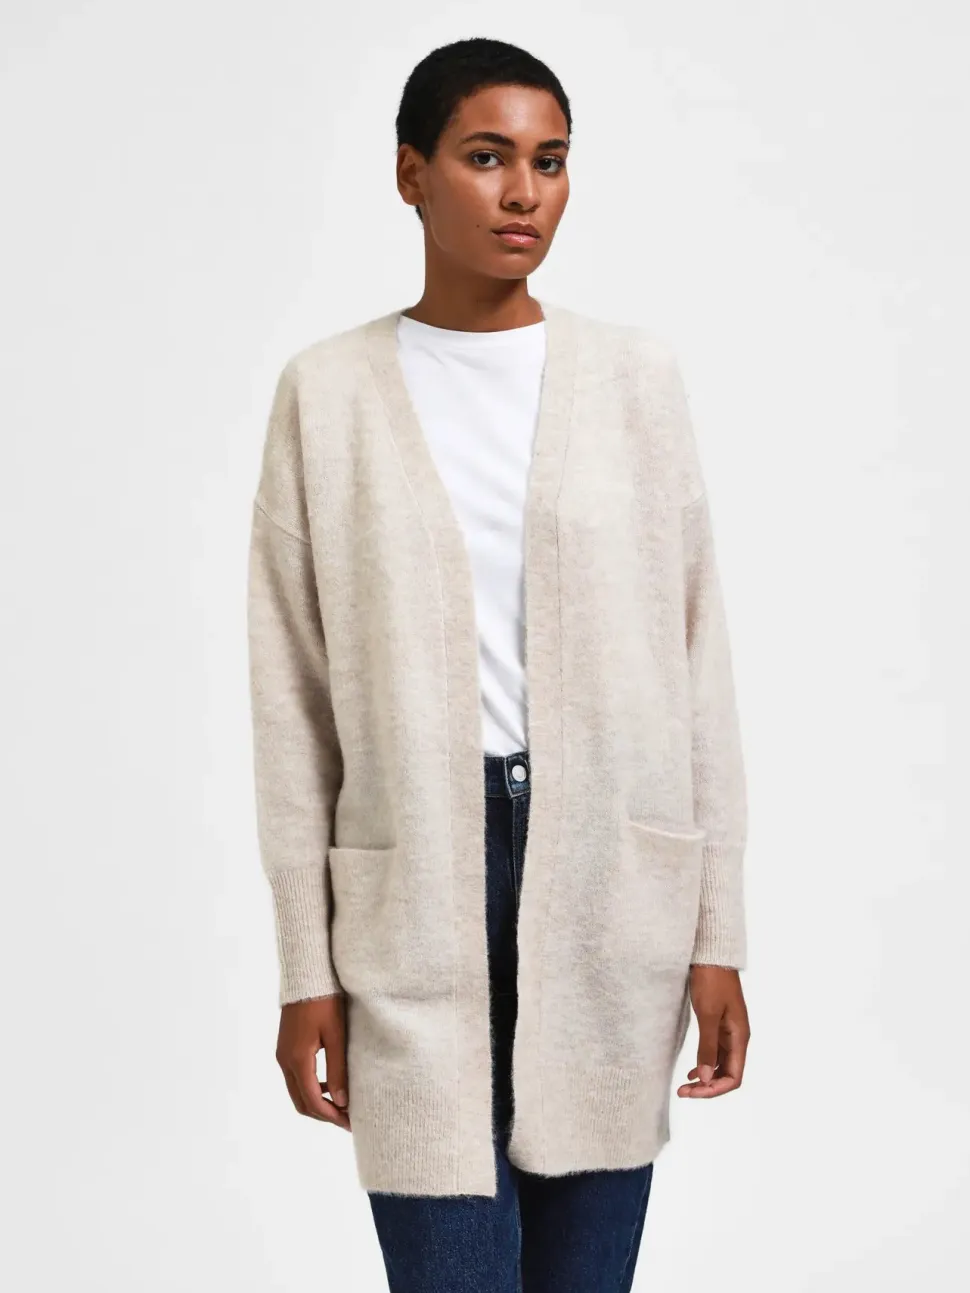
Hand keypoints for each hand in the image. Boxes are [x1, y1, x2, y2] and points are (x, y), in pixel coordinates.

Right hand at [275, 992, 350, 1129]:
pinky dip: (312, 1088)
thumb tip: (341, 1102)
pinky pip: (296, 1078)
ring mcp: (282, 1055)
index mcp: (297, 1060)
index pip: (313, 1101)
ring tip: (342, 1105)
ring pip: (297, 1092)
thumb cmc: (324, 1001)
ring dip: (317, 1102)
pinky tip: (330, 1084)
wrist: (306, 975)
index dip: (331, 1117)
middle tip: (347, 1120)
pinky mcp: (285, 1048)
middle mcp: (285, 1061)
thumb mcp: (336, 1035)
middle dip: (324, 1115)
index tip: (350, 1123)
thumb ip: (338, 1069)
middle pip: (301, 1103)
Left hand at [676, 965, 748, 1097]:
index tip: (692, 1092)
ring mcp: (729, 1030)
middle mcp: (738, 1037)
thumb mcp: (707, 1014)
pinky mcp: (719, 1023)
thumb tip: (705, 1078)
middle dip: (707, 1087)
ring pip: (721, 1065)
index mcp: (740, 1037)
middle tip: (683, 1092)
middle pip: (728, 1074)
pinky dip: (705, 1064)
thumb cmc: (711, 980)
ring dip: (706, 1077)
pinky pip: (716, 1052)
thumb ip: (707, 1047)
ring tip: (685, 1085)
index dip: (714, 1089)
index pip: (734, 1077)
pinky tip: (692, 1069)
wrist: (711, 953)